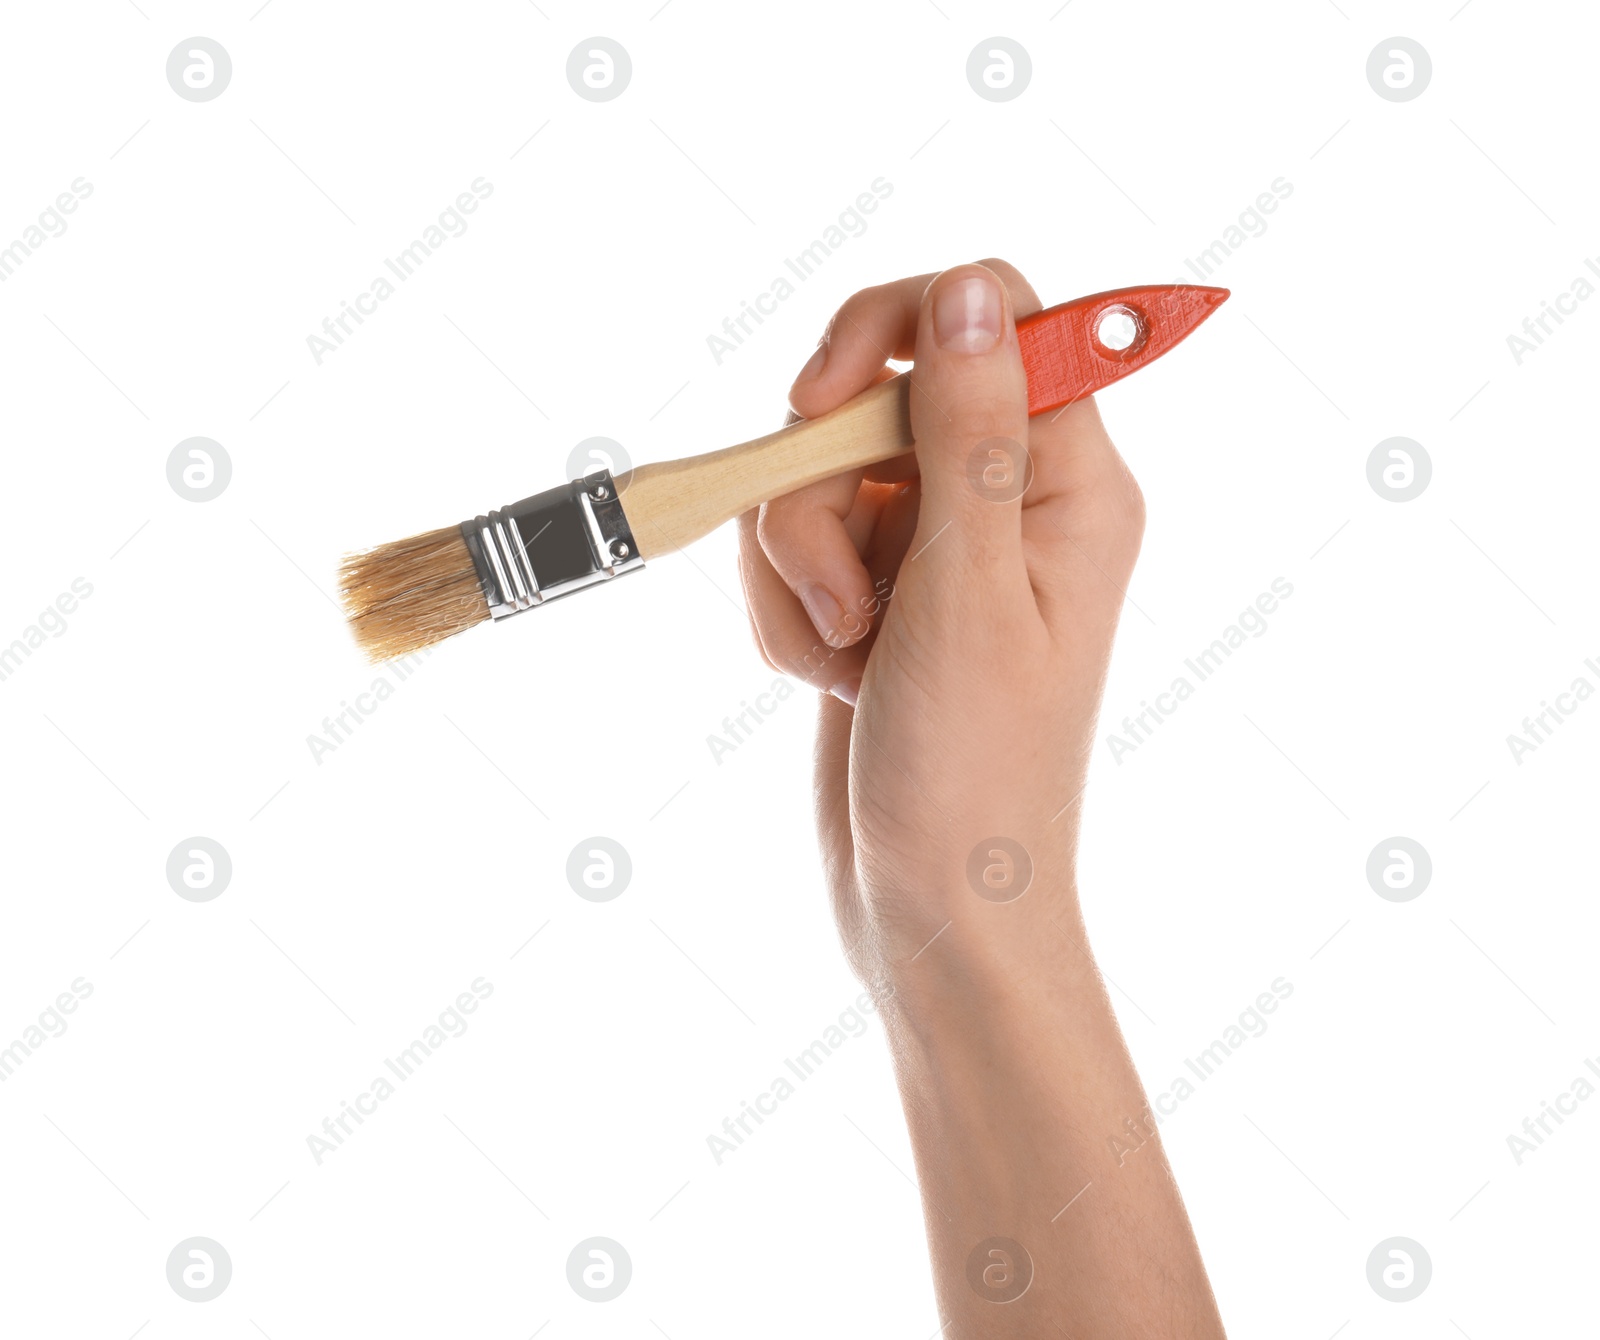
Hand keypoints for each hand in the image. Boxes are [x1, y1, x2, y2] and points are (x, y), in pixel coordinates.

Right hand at [737, 261, 1145, 991]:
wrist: (936, 909)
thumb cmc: (974, 777)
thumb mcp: (967, 598)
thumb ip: (967, 434)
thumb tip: (969, 288)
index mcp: (1070, 484)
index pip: (990, 315)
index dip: (888, 329)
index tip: (815, 399)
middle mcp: (1008, 499)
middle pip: (872, 395)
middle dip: (818, 497)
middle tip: (845, 601)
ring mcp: (937, 546)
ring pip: (816, 473)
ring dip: (797, 569)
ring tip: (844, 660)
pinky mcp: (879, 590)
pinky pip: (795, 543)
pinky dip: (788, 609)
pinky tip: (829, 680)